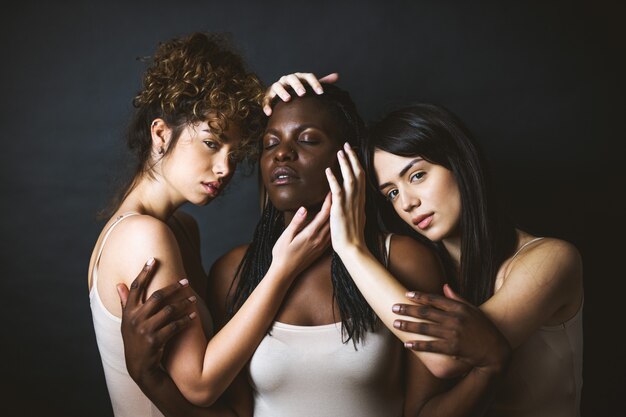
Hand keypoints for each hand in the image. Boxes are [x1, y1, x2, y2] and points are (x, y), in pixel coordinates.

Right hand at [117, 258, 196, 383]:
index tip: (153, 259)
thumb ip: (125, 302)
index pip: (136, 287)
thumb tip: (118, 284)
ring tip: (193, 298)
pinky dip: (186, 320)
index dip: (144, 272)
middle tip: (186, 281)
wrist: (138, 365)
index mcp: (128, 312)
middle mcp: (135, 319)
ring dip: (183, 303)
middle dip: (174, 287)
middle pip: (157, 296)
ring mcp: (145, 330)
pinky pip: (175, 326)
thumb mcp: (126, 321)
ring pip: (169, 311)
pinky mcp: (156, 340)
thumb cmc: (133, 338)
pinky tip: (194, 315)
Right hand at [262, 72, 338, 114]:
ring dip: (282, 92)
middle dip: (297, 85)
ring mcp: (277, 86)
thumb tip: (337, 76)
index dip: (315, 83)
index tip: (321, 92)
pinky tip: (269, 112)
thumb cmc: (298, 90)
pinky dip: (266, 105)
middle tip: (303, 93)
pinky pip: (266, 99)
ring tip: (287, 99)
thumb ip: (322, 82)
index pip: (308, 76)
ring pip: (278, 86)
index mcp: (299, 77)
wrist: (281, 93)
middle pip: (292, 78)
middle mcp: (287, 79)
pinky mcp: (268, 95)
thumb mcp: (309, 86)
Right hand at [270, 193, 331, 277]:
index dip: (329, 202)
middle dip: (336, 206)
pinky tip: (335, 223)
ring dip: (337, 216)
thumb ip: (296, 222)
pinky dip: (335, 226)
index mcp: (310, 234)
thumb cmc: (282, 254)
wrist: (285, 273)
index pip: (324, 215)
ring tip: (339, 206)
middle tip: (339, 195)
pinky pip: (332, 235)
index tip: (331, 192)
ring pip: (334, 228)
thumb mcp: (286, 236)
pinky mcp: (321, 250)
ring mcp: (321, 246)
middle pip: (332, 220)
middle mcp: (319, 240)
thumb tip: (304, 208)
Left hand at [325, 142, 366, 254]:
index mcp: (361, 201)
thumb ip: (356, 207)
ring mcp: (350, 204)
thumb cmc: (353, 237)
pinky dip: (334, 179)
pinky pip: (337, 190)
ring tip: (339, 152)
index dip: (357, 164)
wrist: (353, 248)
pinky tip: (328, 170)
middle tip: (347, 145)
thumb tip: (356, 202)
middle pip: (357, 173)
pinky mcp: (340, 209)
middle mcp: (357, 200)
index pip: (361, 178)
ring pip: (349, 178)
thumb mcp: (358, 218)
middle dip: (353, 158)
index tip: (353, 154)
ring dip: (345, 164)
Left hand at [392, 284, 510, 372]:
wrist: (495, 350)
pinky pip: (431, 346)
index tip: (407, 294)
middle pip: (426, 312)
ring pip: (425, 328)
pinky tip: (407, 344)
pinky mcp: (452, 348)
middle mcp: (455, 319)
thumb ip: (457, 298)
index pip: (435, 299)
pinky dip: (419, 345)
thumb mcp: (473, 310)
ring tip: (396, 324)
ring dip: (409, 326)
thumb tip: (444, 286)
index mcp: (459, 308)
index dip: (420, 296)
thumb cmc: (484, 328)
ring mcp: (453, 334)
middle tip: (394, 308)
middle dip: (408, 310)